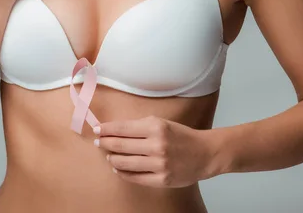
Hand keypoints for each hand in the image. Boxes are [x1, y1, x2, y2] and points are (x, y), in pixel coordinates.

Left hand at [93, 115, 213, 187]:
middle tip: (98, 142)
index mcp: (156, 127)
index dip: (106, 129)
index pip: (122, 128)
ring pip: (124, 163)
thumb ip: (140, 126)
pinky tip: (118, 168)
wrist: (205, 153)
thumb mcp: (162, 123)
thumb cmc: (181, 136)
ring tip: (108, 155)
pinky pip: (135, 177)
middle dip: (105, 143)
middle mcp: (157, 145)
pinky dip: (122, 172)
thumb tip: (114, 130)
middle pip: (120, 145)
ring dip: (112, 158)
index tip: (97, 129)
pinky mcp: (161, 179)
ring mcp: (159, 164)